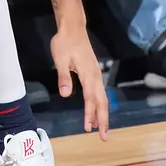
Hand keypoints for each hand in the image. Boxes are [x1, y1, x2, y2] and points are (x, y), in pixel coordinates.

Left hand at [50, 20, 109, 137]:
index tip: (89, 128)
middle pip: (102, 101)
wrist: (73, 28)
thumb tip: (66, 94)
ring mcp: (96, 74)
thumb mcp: (60, 59)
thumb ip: (64, 77)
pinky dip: (99, 104)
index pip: (90, 98)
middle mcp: (96, 76)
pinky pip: (99, 92)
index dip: (90, 114)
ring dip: (102, 114)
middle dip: (103, 120)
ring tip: (100, 129)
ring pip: (102, 98)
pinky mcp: (94, 73)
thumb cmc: (65, 43)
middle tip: (104, 137)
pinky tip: (95, 111)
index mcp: (88, 74)